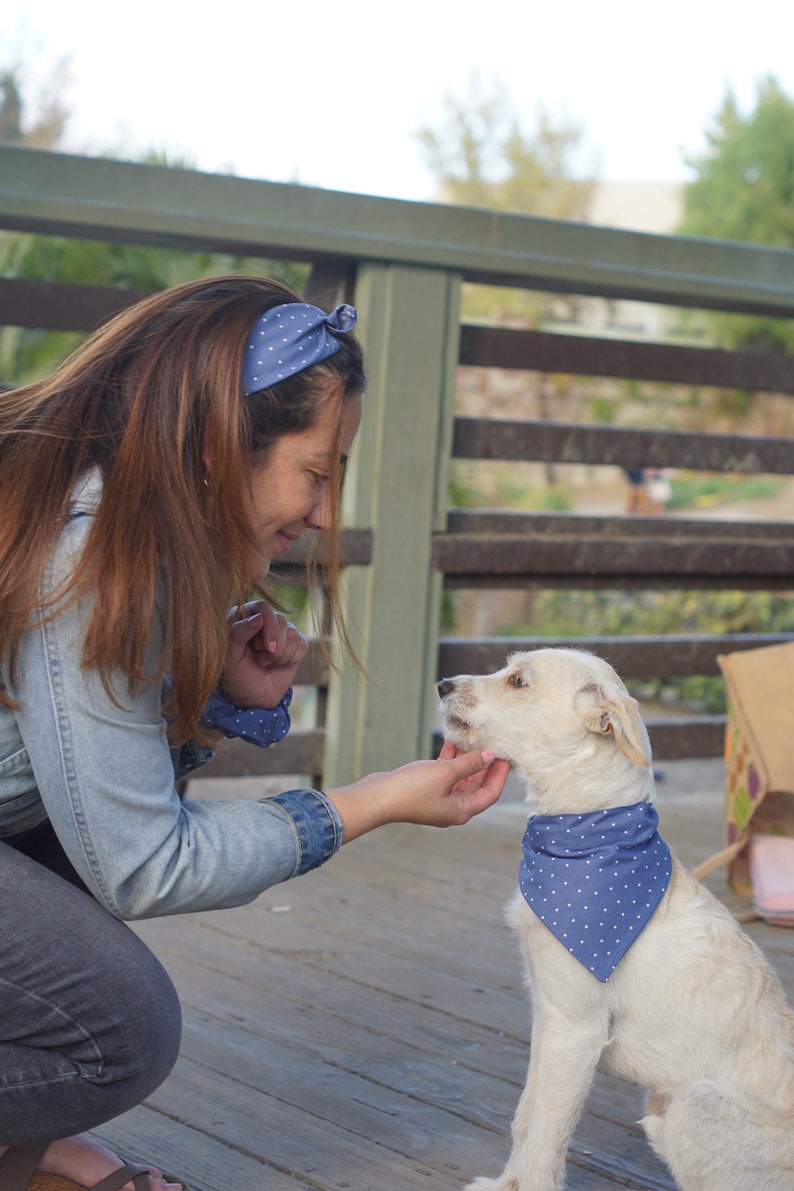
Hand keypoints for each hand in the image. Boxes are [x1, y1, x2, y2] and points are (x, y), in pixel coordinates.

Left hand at [220, 601, 307, 709]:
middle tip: (262, 661)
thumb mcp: (230, 656)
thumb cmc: (236, 675)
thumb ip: (239, 633)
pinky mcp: (296, 643)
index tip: (265, 647)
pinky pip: (302, 644)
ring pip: (292, 633)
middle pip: (280, 620)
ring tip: (266, 663)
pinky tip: (278, 664)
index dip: (268, 625)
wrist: (253, 697)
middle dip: (274, 647)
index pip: (262, 607)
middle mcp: (263, 620)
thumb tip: (259, 617)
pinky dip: (291, 659)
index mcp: (243, 616)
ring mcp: (280, 631)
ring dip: (280, 655)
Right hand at [326, 743, 511, 842]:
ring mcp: (439, 798)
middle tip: (493, 744)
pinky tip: (451, 741)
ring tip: (473, 738)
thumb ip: (469, 764)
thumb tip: (489, 756)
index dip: (500, 774)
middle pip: (477, 784)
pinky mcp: (426, 789)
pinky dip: (449, 759)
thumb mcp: (445, 774)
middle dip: (485, 764)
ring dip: (466, 759)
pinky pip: (444, 773)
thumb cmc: (411, 790)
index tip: (506, 755)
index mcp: (461, 810)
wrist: (377, 797)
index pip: (490, 793)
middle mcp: (453, 806)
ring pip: (460, 777)